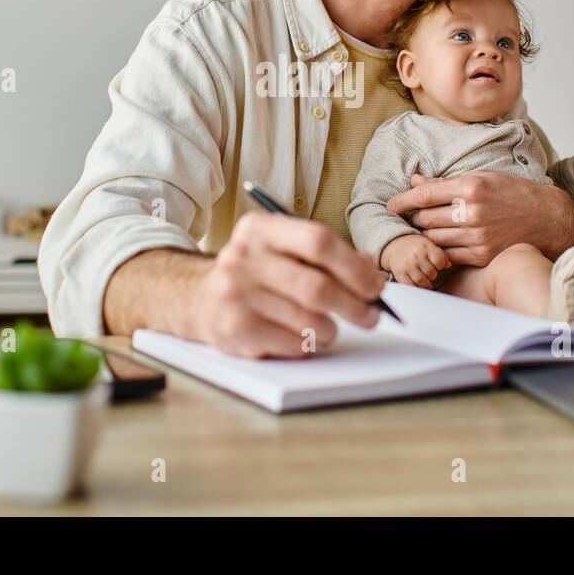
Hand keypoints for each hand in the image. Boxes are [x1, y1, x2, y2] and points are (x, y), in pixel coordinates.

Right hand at [183, 212, 384, 357]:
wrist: (199, 298)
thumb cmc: (255, 274)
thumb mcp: (283, 250)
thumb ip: (327, 255)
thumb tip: (370, 272)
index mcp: (260, 229)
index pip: (318, 241)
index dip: (354, 267)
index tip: (375, 286)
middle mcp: (243, 257)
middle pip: (317, 286)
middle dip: (354, 306)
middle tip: (370, 316)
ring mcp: (235, 294)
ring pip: (309, 319)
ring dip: (331, 329)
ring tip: (328, 328)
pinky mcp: (235, 329)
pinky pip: (292, 343)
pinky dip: (308, 345)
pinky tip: (301, 338)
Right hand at [380, 234, 450, 288]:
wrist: (395, 244)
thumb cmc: (416, 246)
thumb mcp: (429, 245)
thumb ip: (440, 254)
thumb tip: (448, 265)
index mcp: (425, 246)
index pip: (439, 261)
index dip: (441, 265)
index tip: (437, 265)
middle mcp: (416, 256)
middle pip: (431, 273)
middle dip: (433, 275)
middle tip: (430, 273)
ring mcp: (407, 265)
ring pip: (422, 281)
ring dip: (426, 283)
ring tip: (425, 279)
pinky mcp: (399, 273)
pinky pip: (410, 285)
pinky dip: (415, 286)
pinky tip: (417, 283)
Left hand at [386, 171, 573, 266]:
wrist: (545, 219)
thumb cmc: (513, 194)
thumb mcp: (482, 178)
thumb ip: (446, 183)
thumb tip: (415, 180)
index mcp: (471, 187)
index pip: (425, 195)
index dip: (402, 200)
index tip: (391, 204)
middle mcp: (472, 212)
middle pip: (425, 218)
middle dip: (413, 217)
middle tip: (409, 216)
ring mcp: (477, 236)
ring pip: (434, 238)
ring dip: (425, 235)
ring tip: (424, 230)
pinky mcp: (482, 255)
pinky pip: (448, 255)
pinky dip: (441, 249)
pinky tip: (441, 244)